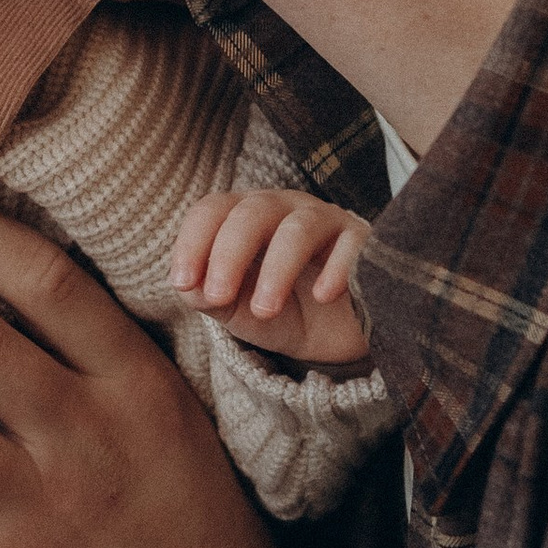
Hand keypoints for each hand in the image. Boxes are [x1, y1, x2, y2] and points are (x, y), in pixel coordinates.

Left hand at [171, 188, 372, 365]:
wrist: (336, 338)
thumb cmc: (280, 312)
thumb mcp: (236, 309)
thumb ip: (206, 296)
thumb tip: (188, 286)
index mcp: (245, 216)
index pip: (212, 210)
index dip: (193, 241)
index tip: (182, 282)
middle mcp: (284, 209)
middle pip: (252, 212)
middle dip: (229, 254)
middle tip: (218, 297)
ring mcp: (327, 221)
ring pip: (299, 228)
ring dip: (277, 269)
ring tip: (265, 309)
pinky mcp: (365, 243)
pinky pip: (352, 245)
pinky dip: (336, 269)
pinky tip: (322, 296)